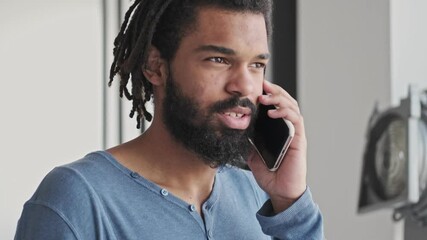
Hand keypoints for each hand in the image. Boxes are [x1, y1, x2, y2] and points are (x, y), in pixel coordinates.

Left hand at [247, 80, 306, 213]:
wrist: (280, 190)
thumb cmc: (269, 172)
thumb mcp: (252, 153)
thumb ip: (248, 140)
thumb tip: (236, 128)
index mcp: (278, 128)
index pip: (276, 105)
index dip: (269, 94)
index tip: (257, 86)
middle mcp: (288, 127)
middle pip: (286, 101)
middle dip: (274, 91)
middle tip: (262, 85)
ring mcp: (295, 132)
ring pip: (292, 107)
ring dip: (278, 99)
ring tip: (265, 97)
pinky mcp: (299, 140)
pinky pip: (295, 120)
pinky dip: (284, 113)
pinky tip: (272, 112)